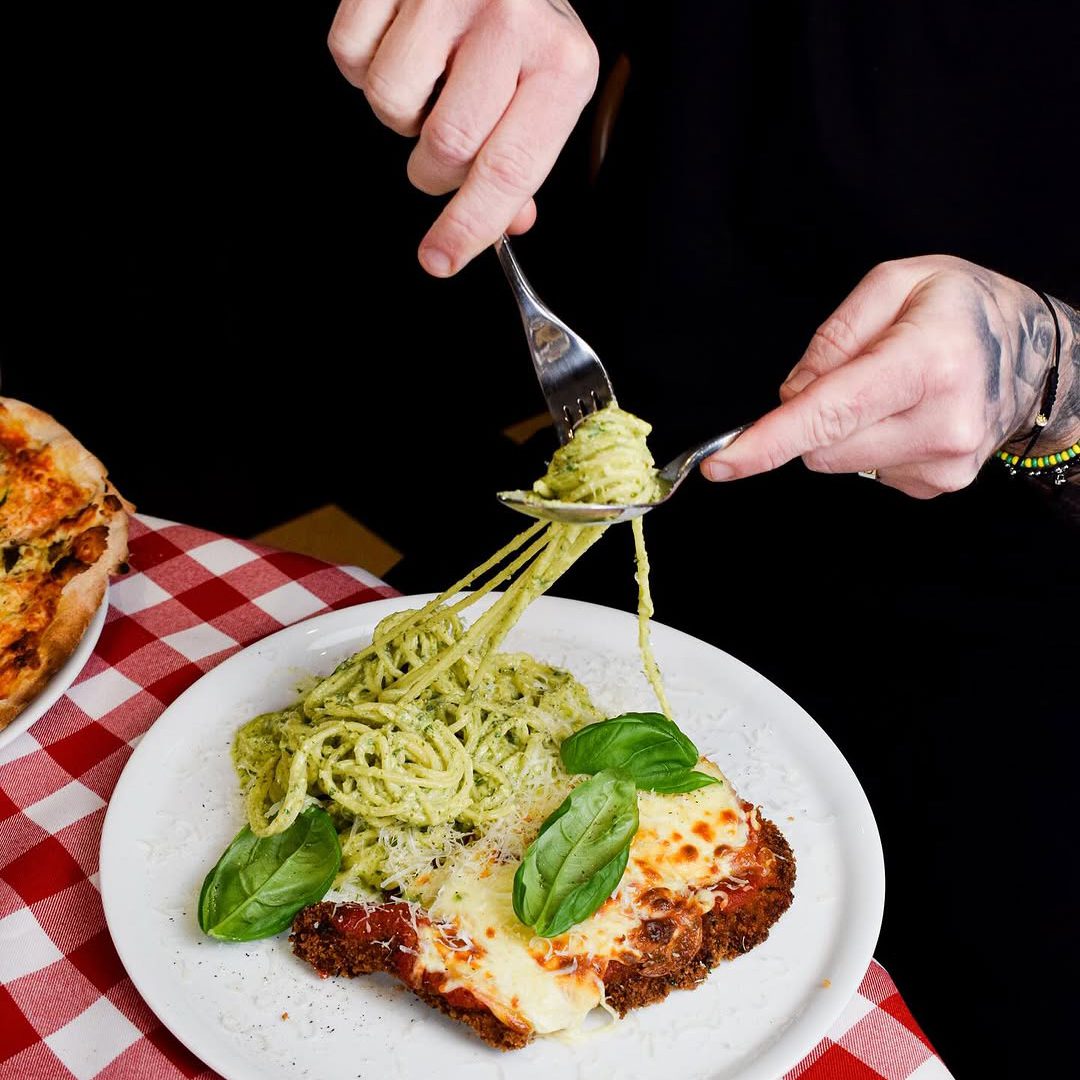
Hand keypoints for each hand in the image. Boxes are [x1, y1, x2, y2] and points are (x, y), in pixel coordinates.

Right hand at [328, 0, 598, 276]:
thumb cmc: (522, 20)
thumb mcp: (549, 86)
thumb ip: (524, 157)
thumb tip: (506, 223)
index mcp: (563, 64)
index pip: (509, 171)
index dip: (470, 226)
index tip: (440, 260)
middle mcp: (511, 22)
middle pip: (445, 146)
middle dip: (433, 170)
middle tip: (442, 148)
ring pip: (391, 104)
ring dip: (400, 116)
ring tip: (428, 81)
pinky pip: (349, 57)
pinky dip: (363, 67)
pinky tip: (399, 46)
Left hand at [701, 255, 1067, 498]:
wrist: (1039, 351)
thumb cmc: (964, 307)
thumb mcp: (897, 281)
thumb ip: (834, 336)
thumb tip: (792, 394)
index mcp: (926, 363)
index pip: (830, 414)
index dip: (768, 441)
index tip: (721, 464)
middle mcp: (940, 422)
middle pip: (821, 445)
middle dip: (813, 417)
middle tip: (855, 373)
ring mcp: (943, 463)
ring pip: (839, 463)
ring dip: (844, 430)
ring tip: (892, 390)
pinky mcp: (939, 485)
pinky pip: (867, 472)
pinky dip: (870, 444)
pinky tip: (907, 415)